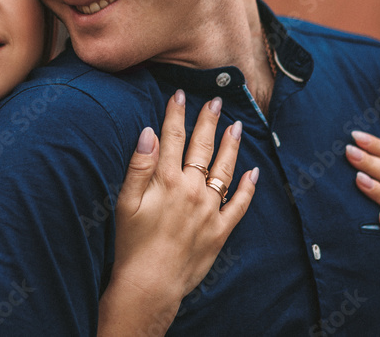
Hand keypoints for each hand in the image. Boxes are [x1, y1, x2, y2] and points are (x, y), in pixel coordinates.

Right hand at [98, 90, 257, 335]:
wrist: (150, 284)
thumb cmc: (132, 243)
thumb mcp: (126, 201)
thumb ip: (139, 165)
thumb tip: (148, 132)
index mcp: (167, 180)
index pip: (172, 137)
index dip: (175, 114)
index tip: (179, 94)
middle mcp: (192, 190)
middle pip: (202, 148)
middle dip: (207, 122)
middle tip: (215, 102)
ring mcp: (210, 210)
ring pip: (224, 169)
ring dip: (230, 145)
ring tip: (236, 126)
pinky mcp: (221, 229)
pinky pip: (239, 204)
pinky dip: (248, 187)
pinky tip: (253, 172)